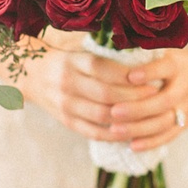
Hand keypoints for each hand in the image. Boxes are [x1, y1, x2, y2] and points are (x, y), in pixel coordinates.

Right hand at [19, 43, 158, 141]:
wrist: (33, 76)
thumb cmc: (67, 63)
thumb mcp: (80, 54)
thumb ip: (104, 59)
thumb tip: (141, 64)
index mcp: (73, 62)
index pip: (102, 68)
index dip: (127, 74)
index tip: (149, 77)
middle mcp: (68, 82)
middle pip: (105, 93)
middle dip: (133, 96)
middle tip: (155, 95)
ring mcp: (66, 104)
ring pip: (102, 114)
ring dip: (128, 117)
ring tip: (148, 114)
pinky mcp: (67, 121)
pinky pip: (93, 132)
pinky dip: (114, 134)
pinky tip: (131, 131)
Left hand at [109, 47, 187, 151]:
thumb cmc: (183, 60)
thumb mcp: (171, 50)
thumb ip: (148, 51)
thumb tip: (117, 44)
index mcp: (178, 66)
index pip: (164, 68)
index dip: (148, 72)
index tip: (130, 75)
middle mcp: (184, 87)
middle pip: (162, 101)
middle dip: (137, 108)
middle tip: (114, 111)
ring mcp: (187, 107)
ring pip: (163, 122)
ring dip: (139, 129)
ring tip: (114, 130)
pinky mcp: (187, 122)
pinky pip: (169, 135)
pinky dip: (151, 142)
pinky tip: (132, 145)